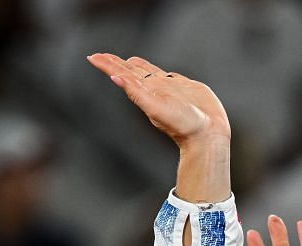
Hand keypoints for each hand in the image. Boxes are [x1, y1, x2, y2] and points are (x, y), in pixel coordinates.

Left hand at [87, 53, 226, 146]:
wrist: (208, 134)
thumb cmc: (184, 125)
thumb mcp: (156, 108)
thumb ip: (136, 93)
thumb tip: (116, 79)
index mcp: (144, 92)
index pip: (121, 74)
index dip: (107, 65)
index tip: (93, 57)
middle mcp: (153, 89)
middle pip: (129, 72)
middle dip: (114, 63)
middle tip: (99, 56)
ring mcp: (168, 88)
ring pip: (145, 72)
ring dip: (132, 65)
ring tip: (121, 60)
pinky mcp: (183, 87)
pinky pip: (164, 75)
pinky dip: (153, 70)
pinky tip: (148, 69)